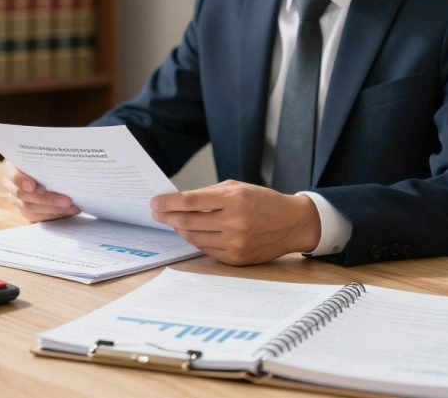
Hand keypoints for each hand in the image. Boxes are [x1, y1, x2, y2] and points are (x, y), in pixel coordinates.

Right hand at [1, 160, 79, 221]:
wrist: (44, 167)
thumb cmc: (45, 157)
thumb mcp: (44, 154)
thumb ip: (47, 157)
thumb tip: (63, 156)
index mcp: (12, 167)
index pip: (12, 174)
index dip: (21, 180)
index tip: (32, 186)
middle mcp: (11, 184)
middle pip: (23, 195)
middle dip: (47, 199)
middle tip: (66, 201)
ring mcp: (17, 198)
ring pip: (30, 208)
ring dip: (54, 209)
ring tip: (71, 206)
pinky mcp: (25, 210)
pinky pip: (37, 216)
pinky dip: (54, 214)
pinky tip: (68, 211)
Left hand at [151, 180, 321, 265]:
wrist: (292, 223)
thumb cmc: (263, 202)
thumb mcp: (238, 188)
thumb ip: (209, 195)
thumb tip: (178, 201)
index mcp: (234, 199)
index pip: (190, 202)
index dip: (168, 203)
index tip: (154, 202)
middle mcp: (234, 222)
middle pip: (188, 222)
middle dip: (167, 217)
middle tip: (156, 213)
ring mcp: (236, 243)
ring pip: (194, 238)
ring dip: (180, 229)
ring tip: (175, 222)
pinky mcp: (237, 258)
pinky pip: (206, 250)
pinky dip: (196, 240)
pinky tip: (193, 233)